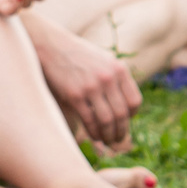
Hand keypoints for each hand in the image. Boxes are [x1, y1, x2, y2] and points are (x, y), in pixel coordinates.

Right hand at [28, 21, 139, 149]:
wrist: (51, 46)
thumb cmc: (78, 56)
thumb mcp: (104, 60)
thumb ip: (116, 79)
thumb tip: (126, 108)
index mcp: (119, 69)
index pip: (135, 101)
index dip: (132, 116)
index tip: (125, 121)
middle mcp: (109, 78)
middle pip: (122, 114)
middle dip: (121, 131)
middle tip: (117, 139)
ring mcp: (92, 87)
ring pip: (107, 121)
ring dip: (108, 135)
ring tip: (107, 141)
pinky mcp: (75, 95)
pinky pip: (90, 121)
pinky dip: (94, 133)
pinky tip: (94, 136)